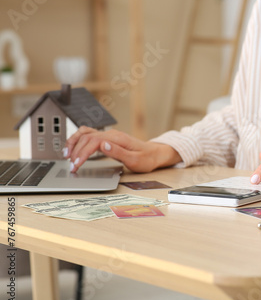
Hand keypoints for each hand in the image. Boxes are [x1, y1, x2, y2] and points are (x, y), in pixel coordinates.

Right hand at [63, 126, 181, 172]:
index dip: (82, 153)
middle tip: (71, 166)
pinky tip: (74, 148)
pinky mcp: (108, 139)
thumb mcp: (135, 160)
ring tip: (66, 155)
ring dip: (74, 142)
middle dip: (76, 151)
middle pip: (87, 137)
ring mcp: (109, 135)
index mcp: (117, 139)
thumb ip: (118, 153)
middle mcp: (111, 134)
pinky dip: (79, 140)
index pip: (93, 142)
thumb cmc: (147, 159)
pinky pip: (89, 135)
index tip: (76, 164)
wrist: (154, 154)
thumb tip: (103, 145)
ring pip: (85, 133)